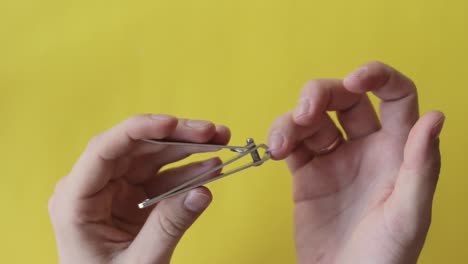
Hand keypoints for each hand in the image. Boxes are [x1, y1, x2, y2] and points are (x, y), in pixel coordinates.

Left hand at [48, 115, 229, 263]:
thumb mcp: (139, 263)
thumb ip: (169, 227)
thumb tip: (203, 192)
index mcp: (76, 200)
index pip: (104, 150)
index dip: (139, 130)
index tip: (172, 123)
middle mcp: (95, 186)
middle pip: (135, 147)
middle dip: (176, 136)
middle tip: (211, 132)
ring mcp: (116, 190)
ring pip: (153, 156)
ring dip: (187, 149)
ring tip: (219, 143)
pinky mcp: (134, 196)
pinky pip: (163, 177)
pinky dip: (188, 171)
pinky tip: (210, 167)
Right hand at [268, 62, 444, 263]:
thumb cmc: (384, 258)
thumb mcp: (409, 215)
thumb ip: (421, 166)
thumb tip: (436, 117)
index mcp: (396, 152)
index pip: (395, 96)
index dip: (377, 77)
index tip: (354, 79)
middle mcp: (365, 149)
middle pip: (343, 99)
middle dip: (320, 94)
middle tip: (305, 112)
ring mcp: (333, 160)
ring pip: (311, 119)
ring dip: (292, 120)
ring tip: (281, 143)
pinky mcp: (306, 174)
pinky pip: (292, 144)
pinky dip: (280, 139)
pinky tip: (275, 150)